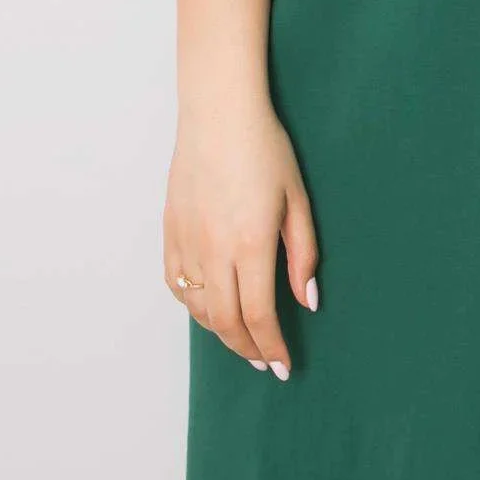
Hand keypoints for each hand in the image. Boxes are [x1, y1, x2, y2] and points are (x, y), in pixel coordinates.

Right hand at [163, 97, 319, 378]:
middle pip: (225, 322)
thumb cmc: (265, 149)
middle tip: (263, 362)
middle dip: (247, 350)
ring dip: (221, 332)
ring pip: (198, 308)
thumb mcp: (297, 200)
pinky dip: (194, 305)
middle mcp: (214, 250)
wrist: (219, 112)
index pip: (258, 316)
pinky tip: (211, 306)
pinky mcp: (170, 231)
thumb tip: (308, 301)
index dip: (270, 348)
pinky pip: (177, 284)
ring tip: (243, 338)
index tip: (281, 366)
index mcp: (250, 244)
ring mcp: (187, 241)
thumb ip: (303, 255)